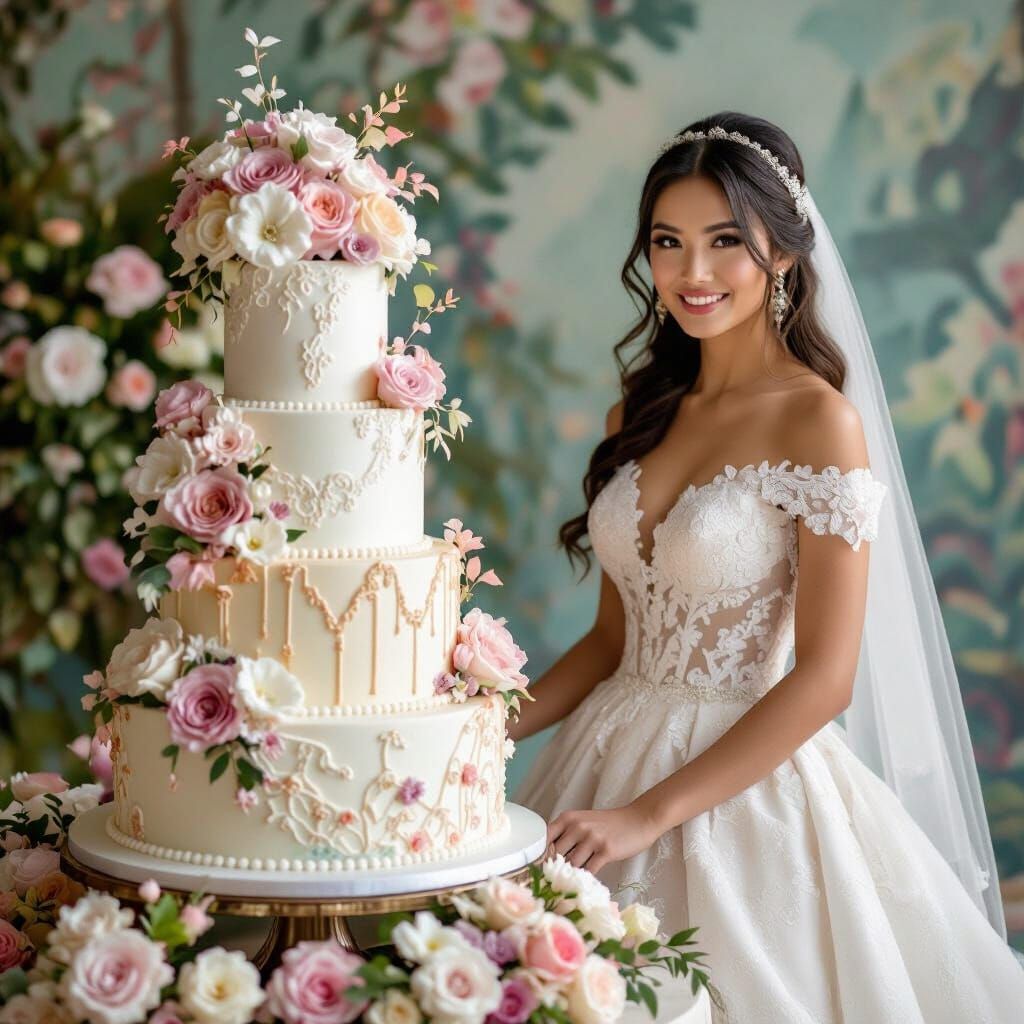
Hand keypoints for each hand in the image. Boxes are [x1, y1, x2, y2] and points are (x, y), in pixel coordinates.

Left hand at [546, 802, 663, 874]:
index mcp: (568, 818)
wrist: (637, 820)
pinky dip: (585, 879)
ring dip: (570, 876)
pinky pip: (589, 870)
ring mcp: (592, 838)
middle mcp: (578, 826)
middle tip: (553, 883)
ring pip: (572, 864)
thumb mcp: (583, 822)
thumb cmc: (608, 824)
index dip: (539, 856)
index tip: (537, 870)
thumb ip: (566, 835)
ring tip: (569, 884)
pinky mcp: (606, 850)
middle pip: (557, 854)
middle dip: (554, 870)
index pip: (544, 838)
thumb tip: (548, 859)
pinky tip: (585, 883)